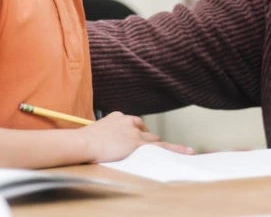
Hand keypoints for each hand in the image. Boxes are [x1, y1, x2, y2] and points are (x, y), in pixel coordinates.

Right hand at [79, 111, 193, 162]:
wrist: (83, 143)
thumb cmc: (83, 141)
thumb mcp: (94, 133)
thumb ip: (102, 134)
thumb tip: (98, 141)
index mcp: (117, 117)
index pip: (133, 123)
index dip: (136, 132)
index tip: (136, 137)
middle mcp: (129, 122)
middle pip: (144, 131)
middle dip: (146, 140)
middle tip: (143, 150)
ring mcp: (135, 133)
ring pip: (154, 140)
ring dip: (157, 147)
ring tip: (165, 154)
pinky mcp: (139, 144)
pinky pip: (162, 146)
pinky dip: (176, 149)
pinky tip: (187, 151)